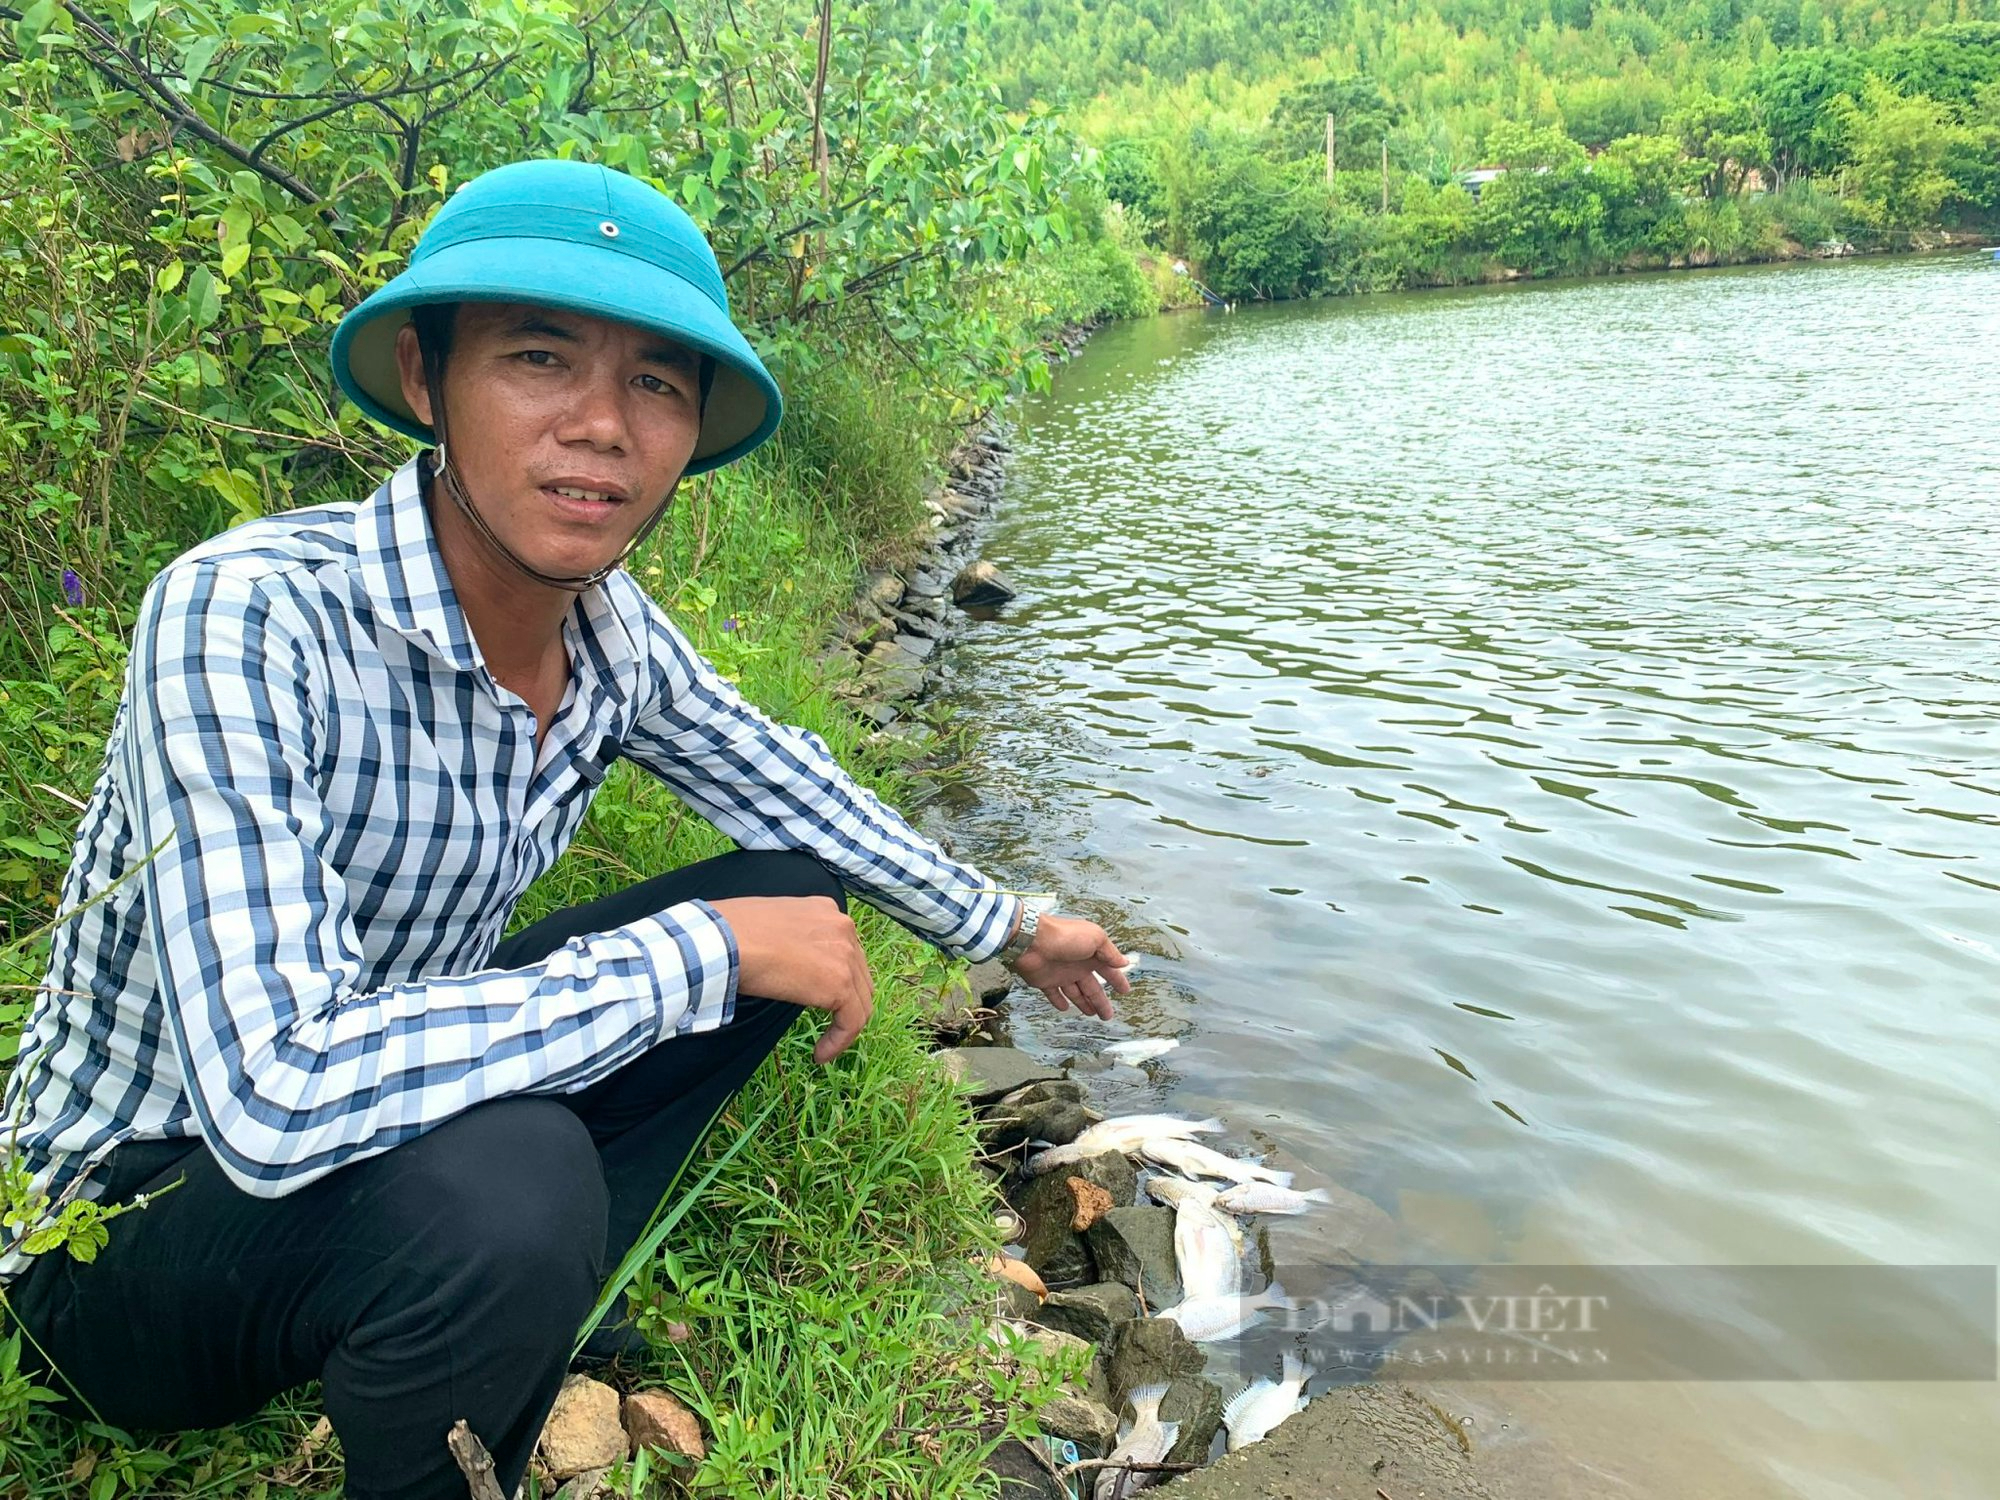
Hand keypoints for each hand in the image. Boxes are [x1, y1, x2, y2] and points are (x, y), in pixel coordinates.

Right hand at [707, 895, 872, 1063]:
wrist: (722, 941)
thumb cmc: (729, 933)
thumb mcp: (771, 924)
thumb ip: (791, 939)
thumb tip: (785, 962)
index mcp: (824, 910)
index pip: (843, 950)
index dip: (835, 978)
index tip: (818, 999)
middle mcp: (842, 927)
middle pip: (858, 975)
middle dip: (846, 1003)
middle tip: (827, 1025)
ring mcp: (844, 954)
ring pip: (860, 1000)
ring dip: (844, 1026)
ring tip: (824, 1046)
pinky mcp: (838, 984)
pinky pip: (852, 1020)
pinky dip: (839, 1041)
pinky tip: (820, 1054)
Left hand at [1009, 913, 1130, 1020]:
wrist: (1032, 941)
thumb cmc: (1065, 936)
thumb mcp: (1096, 938)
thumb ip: (1110, 952)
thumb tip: (1124, 962)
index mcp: (1091, 954)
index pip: (1108, 971)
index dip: (1117, 981)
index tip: (1125, 991)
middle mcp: (1077, 965)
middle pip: (1092, 987)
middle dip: (1101, 1001)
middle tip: (1108, 1015)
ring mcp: (1061, 974)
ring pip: (1076, 993)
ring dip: (1084, 1003)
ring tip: (1093, 1014)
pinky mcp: (1045, 981)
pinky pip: (1054, 994)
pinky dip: (1059, 1001)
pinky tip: (1065, 1008)